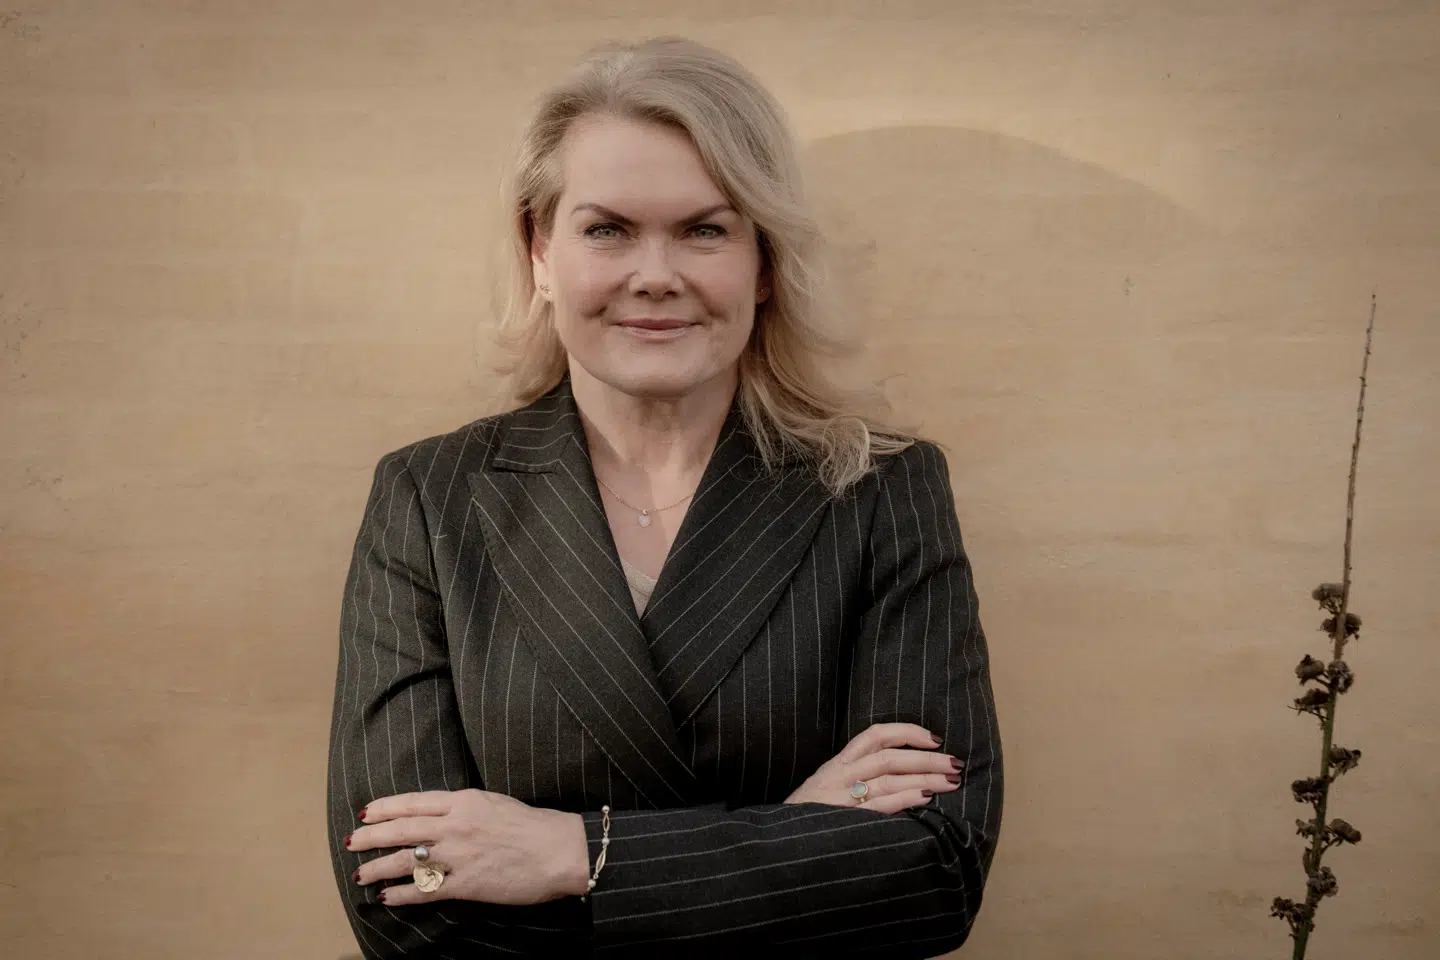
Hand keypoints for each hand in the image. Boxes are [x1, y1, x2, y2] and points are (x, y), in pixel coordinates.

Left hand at [345, 789, 590, 905]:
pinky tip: (387, 898)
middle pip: (401, 829)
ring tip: (360, 874)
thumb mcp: (494, 803)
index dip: (385, 808)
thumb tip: (439, 816)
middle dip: (371, 836)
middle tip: (351, 841)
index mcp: (464, 801)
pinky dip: (402, 894)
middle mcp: (456, 826)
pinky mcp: (467, 884)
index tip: (366, 812)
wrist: (559, 850)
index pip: (414, 802)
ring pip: (406, 860)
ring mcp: (459, 856)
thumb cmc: (533, 825)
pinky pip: (426, 890)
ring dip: (378, 867)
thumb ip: (465, 808)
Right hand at [784, 723, 963, 813]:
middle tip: (955, 763)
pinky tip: (926, 799)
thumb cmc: (806, 817)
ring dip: (924, 778)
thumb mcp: (825, 789)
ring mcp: (840, 797)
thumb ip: (855, 779)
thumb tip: (901, 776)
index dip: (907, 732)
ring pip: (889, 778)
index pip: (874, 735)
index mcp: (836, 764)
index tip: (934, 739)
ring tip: (951, 782)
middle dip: (927, 759)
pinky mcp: (843, 820)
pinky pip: (879, 805)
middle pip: (890, 757)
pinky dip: (904, 799)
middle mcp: (839, 775)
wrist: (776, 843)